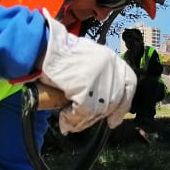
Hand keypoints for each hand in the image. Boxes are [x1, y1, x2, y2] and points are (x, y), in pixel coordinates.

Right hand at [38, 15, 135, 132]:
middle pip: (113, 102)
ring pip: (98, 110)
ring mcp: (100, 77)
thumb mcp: (85, 62)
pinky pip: (84, 112)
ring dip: (82, 120)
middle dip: (97, 116)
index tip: (114, 121)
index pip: (129, 84)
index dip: (123, 106)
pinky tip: (64, 116)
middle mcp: (110, 66)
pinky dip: (72, 118)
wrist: (40, 48)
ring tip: (68, 119)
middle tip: (81, 121)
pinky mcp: (86, 87)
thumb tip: (99, 105)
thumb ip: (97, 78)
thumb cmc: (57, 56)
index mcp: (111, 58)